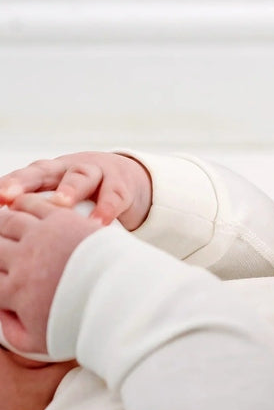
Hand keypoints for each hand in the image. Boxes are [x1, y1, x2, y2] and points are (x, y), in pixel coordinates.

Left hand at [0, 152, 151, 229]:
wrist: (126, 179)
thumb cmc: (83, 200)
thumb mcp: (59, 200)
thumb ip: (38, 215)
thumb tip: (9, 240)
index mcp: (46, 174)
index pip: (21, 179)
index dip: (7, 187)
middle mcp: (66, 169)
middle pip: (42, 172)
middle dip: (25, 183)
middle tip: (11, 198)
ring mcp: (95, 174)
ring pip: (79, 177)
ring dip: (69, 189)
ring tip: (59, 205)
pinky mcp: (120, 185)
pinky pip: (112, 196)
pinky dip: (106, 208)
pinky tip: (99, 224)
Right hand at [0, 194, 101, 355]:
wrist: (126, 299)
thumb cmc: (86, 323)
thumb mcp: (43, 342)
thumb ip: (12, 332)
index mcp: (14, 291)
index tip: (2, 275)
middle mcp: (21, 262)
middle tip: (2, 249)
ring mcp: (41, 238)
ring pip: (6, 221)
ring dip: (0, 222)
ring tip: (2, 225)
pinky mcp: (61, 220)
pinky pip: (32, 205)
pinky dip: (21, 203)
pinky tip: (18, 204)